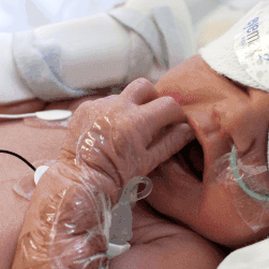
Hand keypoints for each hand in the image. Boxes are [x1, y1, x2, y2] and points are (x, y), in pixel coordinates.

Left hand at [61, 78, 192, 188]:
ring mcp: (98, 105)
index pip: (168, 104)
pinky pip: (102, 103)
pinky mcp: (84, 108)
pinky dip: (108, 113)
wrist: (80, 182)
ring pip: (122, 95)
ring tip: (125, 129)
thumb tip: (188, 129)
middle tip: (151, 118)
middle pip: (145, 86)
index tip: (174, 123)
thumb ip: (170, 142)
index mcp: (137, 122)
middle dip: (152, 98)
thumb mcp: (147, 162)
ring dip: (128, 107)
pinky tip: (106, 131)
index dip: (175, 114)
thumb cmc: (114, 178)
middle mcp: (117, 107)